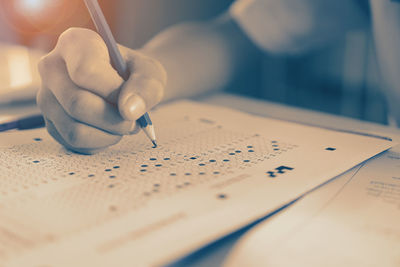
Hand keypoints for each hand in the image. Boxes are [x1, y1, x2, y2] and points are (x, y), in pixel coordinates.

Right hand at [37, 27, 166, 153]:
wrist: (125, 86)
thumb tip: (129, 111)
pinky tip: (109, 130)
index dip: (112, 91)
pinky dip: (100, 144)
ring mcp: (47, 97)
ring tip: (122, 124)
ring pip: (74, 130)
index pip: (85, 71)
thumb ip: (146, 87)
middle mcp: (52, 67)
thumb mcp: (151, 73)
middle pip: (77, 104)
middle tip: (134, 122)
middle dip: (114, 120)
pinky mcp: (50, 123)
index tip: (130, 99)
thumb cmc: (135, 74)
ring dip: (108, 135)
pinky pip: (74, 144)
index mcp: (75, 42)